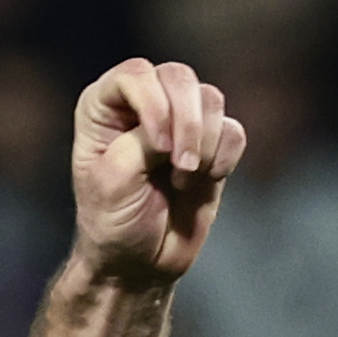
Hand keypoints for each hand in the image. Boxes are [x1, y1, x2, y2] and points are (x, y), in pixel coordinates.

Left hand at [72, 58, 247, 294]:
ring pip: (210, 100)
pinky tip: (204, 180)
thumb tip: (176, 128)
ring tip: (183, 180)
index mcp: (104, 107)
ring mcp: (180, 121)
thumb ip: (140, 144)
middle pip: (179, 77)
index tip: (157, 147)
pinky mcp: (211, 143)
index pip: (135, 73)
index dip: (154, 103)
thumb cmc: (112, 222)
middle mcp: (143, 104)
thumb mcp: (112, 184)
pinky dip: (223, 157)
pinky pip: (233, 130)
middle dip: (186, 122)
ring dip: (204, 144)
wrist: (138, 263)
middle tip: (180, 167)